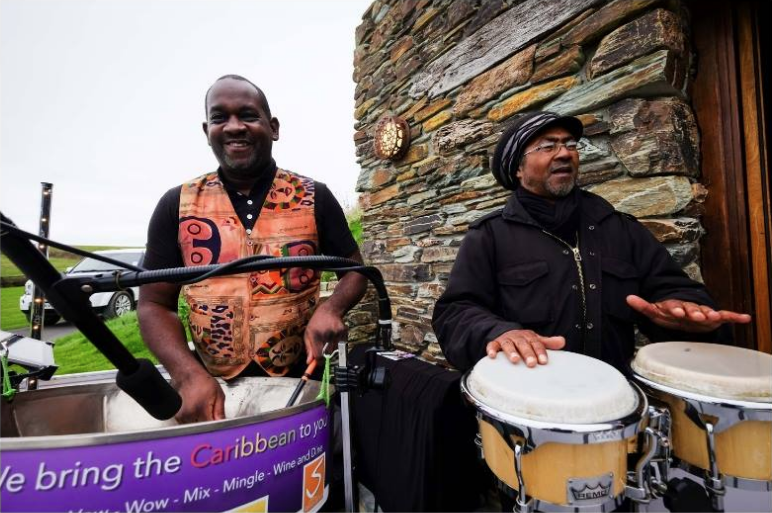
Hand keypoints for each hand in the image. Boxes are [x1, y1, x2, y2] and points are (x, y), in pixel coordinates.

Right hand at [172, 370, 224, 423]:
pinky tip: (196, 410)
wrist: (188, 375)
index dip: (216, 427)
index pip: (210, 427)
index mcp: (200, 410)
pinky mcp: (177, 416)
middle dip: (208, 424)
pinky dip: (194, 420)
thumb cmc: (203, 382)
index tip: (218, 424)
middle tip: (211, 412)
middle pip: (202, 429)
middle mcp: (189, 414)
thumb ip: (220, 412)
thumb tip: (223, 424)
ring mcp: (181, 416)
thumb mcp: (219, 395)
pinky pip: (188, 424)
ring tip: (203, 409)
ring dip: (200, 423)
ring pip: (195, 427)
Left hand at [304, 303, 346, 363]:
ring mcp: (335, 332)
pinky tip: (334, 334)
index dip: (319, 361)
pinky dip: (338, 342)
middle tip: (323, 347)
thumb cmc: (316, 323)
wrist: (329, 310)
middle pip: (327, 354)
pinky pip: (341, 343)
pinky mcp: (343, 331)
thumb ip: (309, 349)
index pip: (318, 355)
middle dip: (325, 354)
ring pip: (335, 349)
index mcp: (315, 335)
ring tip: (328, 338)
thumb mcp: (308, 334)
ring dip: (331, 347)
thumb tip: (309, 362)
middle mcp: (325, 334)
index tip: (318, 362)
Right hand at [486, 329, 565, 367]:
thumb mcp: (536, 340)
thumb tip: (563, 341)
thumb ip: (548, 342)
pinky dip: (491, 350)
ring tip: (515, 360)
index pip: (536, 343)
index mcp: (529, 336)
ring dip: (511, 352)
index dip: (540, 352)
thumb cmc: (524, 341)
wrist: (507, 332)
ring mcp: (506, 339)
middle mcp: (517, 337)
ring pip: (508, 344)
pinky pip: (492, 345)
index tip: (544, 362)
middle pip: (523, 344)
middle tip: (532, 363)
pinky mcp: (495, 343)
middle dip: (527, 353)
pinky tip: (492, 356)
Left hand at [626, 295, 750, 332]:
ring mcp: (702, 312)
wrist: (684, 315)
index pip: (674, 306)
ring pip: (706, 312)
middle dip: (693, 311)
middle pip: (691, 309)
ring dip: (710, 314)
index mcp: (675, 305)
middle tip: (696, 315)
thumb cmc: (669, 315)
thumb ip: (642, 306)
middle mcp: (690, 308)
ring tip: (713, 316)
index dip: (674, 308)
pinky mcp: (714, 317)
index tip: (675, 310)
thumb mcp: (654, 311)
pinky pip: (726, 316)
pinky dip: (735, 317)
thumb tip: (627, 297)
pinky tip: (745, 318)